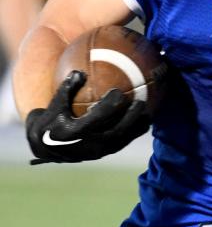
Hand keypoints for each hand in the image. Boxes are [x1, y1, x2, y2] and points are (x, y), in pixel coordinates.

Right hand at [25, 71, 149, 163]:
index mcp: (75, 132)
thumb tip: (80, 71)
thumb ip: (67, 89)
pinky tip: (143, 124)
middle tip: (141, 102)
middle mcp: (89, 144)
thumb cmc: (50, 121)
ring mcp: (97, 152)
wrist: (46, 147)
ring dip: (137, 128)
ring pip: (122, 140)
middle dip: (131, 118)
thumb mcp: (54, 104)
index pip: (97, 118)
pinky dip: (132, 134)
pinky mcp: (102, 154)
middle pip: (116, 131)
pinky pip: (121, 144)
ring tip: (149, 116)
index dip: (109, 105)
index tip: (118, 92)